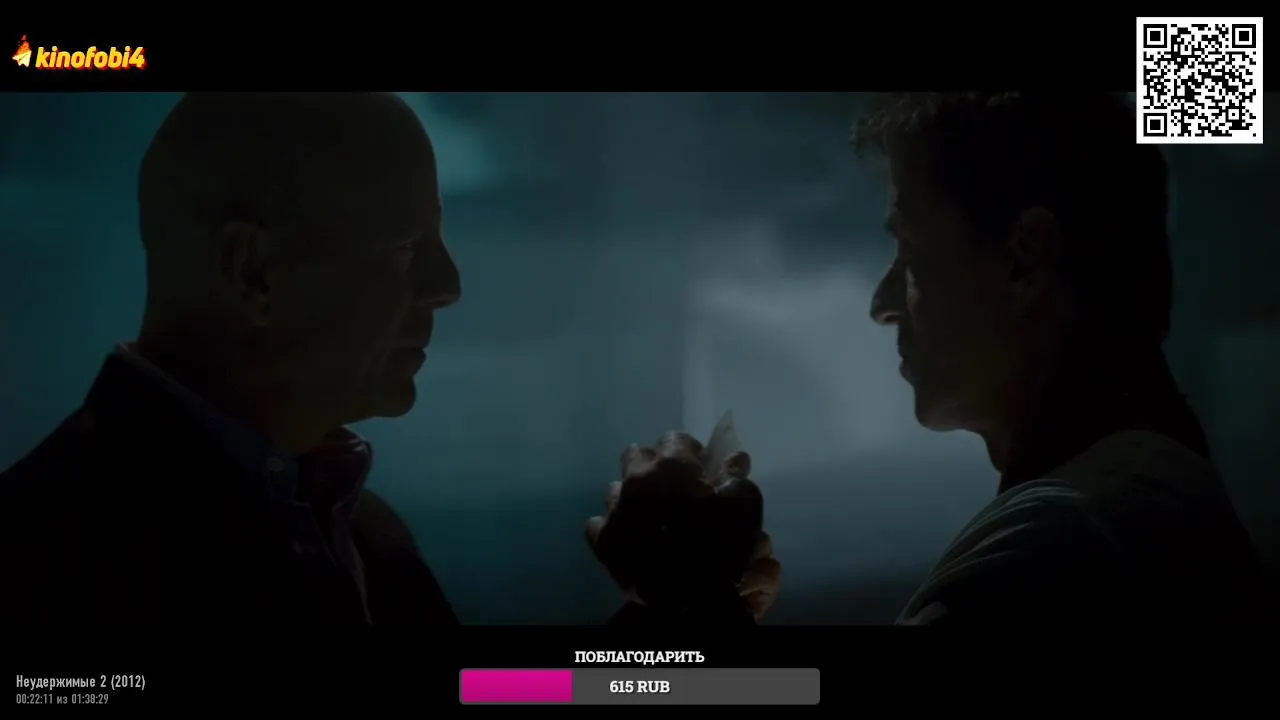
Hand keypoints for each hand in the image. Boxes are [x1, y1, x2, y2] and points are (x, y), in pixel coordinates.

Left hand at [585, 431, 780, 620]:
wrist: (691, 598)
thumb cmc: (721, 545)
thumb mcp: (741, 505)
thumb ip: (734, 476)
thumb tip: (735, 457)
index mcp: (669, 466)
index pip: (674, 439)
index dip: (689, 452)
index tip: (699, 467)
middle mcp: (635, 480)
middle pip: (637, 454)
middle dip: (653, 465)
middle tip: (673, 488)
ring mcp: (615, 510)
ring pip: (616, 488)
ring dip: (632, 496)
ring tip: (650, 516)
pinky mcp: (603, 541)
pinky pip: (599, 523)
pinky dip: (613, 525)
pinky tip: (628, 537)